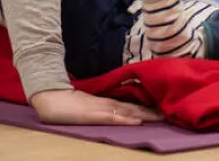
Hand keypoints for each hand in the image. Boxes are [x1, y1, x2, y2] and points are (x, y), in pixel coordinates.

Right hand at [30, 89, 160, 124]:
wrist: (49, 96)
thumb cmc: (65, 102)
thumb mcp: (85, 104)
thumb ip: (98, 104)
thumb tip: (114, 108)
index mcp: (105, 102)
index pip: (130, 105)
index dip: (146, 108)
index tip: (162, 109)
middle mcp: (107, 104)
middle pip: (133, 108)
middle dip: (151, 112)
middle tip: (169, 113)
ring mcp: (101, 109)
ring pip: (127, 112)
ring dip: (144, 115)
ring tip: (161, 117)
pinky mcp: (94, 115)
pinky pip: (113, 118)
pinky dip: (126, 120)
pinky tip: (137, 122)